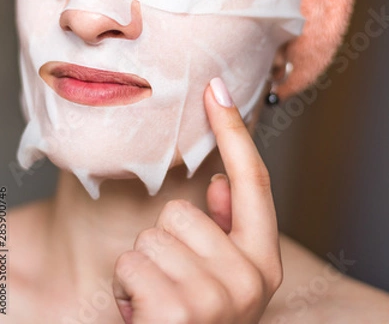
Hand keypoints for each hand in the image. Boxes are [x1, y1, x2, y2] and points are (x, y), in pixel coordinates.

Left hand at [112, 77, 282, 322]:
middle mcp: (248, 280)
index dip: (233, 131)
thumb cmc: (191, 323)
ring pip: (151, 236)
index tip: (216, 88)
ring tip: (157, 302)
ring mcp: (214, 299)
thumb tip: (213, 185)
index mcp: (263, 263)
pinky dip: (126, 287)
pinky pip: (131, 262)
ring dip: (144, 267)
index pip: (252, 181)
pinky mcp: (176, 313)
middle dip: (164, 243)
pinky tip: (141, 316)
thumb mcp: (218, 279)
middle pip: (182, 210)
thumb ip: (224, 230)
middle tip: (170, 284)